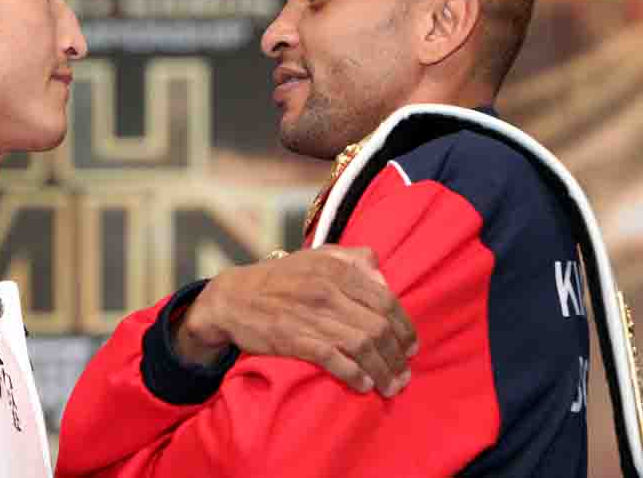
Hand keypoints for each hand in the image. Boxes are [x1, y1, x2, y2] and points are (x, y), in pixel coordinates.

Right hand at [172, 245, 417, 396]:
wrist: (232, 298)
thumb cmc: (278, 278)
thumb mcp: (314, 256)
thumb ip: (352, 259)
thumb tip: (383, 277)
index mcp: (336, 270)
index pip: (385, 300)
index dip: (405, 327)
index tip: (411, 346)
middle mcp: (327, 291)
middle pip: (378, 327)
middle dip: (398, 356)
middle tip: (404, 374)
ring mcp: (311, 316)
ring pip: (362, 346)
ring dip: (383, 371)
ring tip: (391, 386)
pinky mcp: (296, 339)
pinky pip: (335, 360)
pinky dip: (354, 374)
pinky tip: (364, 384)